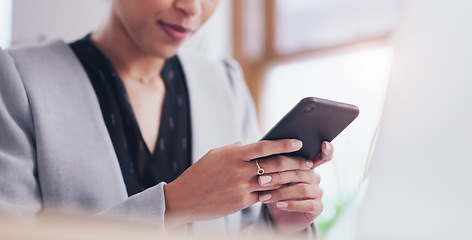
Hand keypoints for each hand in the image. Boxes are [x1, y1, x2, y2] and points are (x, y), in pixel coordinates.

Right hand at [163, 139, 303, 227]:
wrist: (184, 198)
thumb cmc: (200, 173)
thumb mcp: (216, 154)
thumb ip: (236, 149)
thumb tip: (251, 144)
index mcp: (234, 154)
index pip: (265, 146)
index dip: (284, 144)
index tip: (298, 142)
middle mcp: (239, 170)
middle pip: (275, 165)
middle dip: (295, 163)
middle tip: (308, 162)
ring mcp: (241, 188)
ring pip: (274, 182)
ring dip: (290, 179)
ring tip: (302, 177)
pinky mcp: (241, 202)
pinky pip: (264, 196)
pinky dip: (276, 193)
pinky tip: (286, 190)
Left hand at [257, 142, 333, 232]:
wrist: (278, 215)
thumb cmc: (274, 190)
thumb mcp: (273, 177)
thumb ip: (274, 165)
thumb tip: (262, 150)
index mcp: (306, 166)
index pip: (322, 155)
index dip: (326, 150)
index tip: (324, 143)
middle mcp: (315, 177)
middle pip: (300, 173)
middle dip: (278, 176)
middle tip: (260, 180)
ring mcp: (318, 192)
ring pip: (302, 189)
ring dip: (280, 193)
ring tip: (264, 196)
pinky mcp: (318, 207)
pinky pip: (308, 205)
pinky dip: (291, 204)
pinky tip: (279, 205)